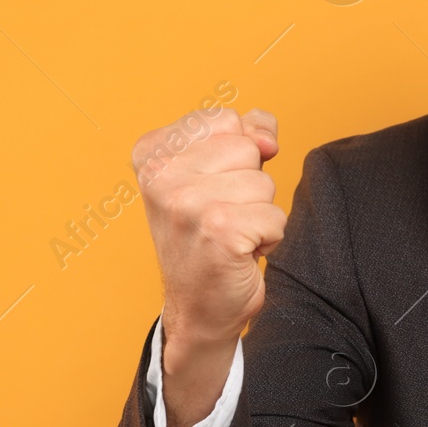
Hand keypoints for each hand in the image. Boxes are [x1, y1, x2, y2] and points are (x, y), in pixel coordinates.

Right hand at [132, 107, 284, 426]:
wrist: (198, 306)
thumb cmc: (208, 235)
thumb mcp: (218, 172)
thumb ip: (245, 133)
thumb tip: (267, 137)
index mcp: (152, 153)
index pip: (225, 119)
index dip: (237, 152)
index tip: (212, 185)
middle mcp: (161, 176)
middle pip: (247, 148)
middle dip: (248, 183)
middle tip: (222, 215)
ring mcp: (187, 204)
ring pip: (265, 184)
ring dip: (259, 213)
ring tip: (229, 234)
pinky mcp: (218, 232)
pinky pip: (275, 216)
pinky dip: (268, 238)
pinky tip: (239, 252)